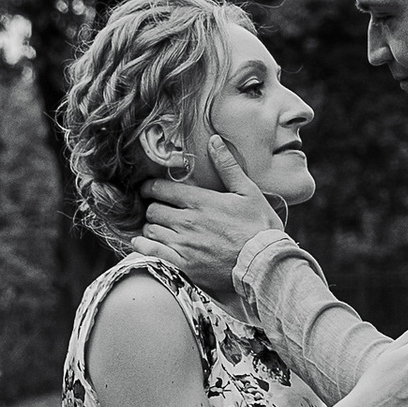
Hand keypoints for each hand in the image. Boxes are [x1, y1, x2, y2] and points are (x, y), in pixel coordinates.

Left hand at [141, 177, 292, 291]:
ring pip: (150, 230)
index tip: (149, 189)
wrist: (264, 264)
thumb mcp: (248, 192)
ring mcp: (183, 245)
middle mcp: (187, 221)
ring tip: (158, 227)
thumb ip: (227, 167)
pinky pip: (152, 253)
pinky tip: (143, 244)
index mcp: (200, 201)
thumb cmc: (260, 227)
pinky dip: (143, 246)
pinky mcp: (183, 265)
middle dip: (152, 207)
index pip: (162, 189)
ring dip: (151, 227)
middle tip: (157, 208)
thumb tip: (215, 141)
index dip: (150, 187)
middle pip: (153, 210)